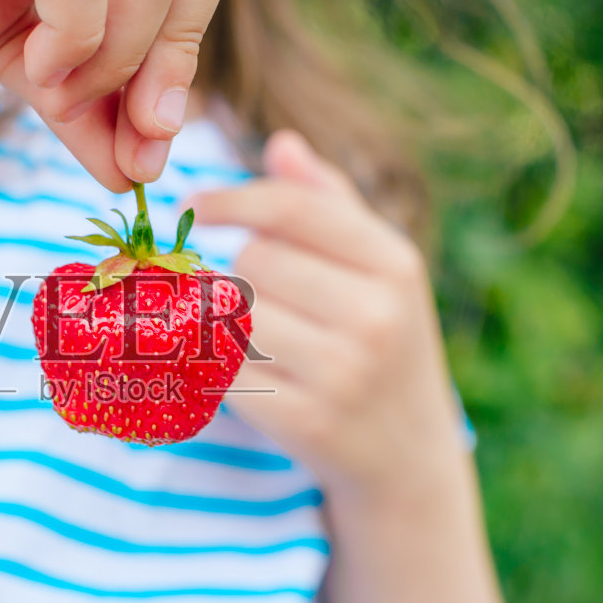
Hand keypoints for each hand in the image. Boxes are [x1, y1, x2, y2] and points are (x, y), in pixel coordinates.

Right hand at [0, 0, 240, 190]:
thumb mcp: (17, 56)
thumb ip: (83, 105)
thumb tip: (140, 174)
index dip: (191, 43)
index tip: (146, 126)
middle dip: (170, 55)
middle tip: (118, 120)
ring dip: (116, 52)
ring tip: (53, 89)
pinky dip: (72, 34)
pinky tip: (31, 68)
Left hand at [187, 131, 470, 514]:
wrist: (409, 459)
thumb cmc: (385, 343)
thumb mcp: (381, 271)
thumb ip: (331, 203)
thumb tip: (281, 144)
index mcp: (395, 264)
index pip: (291, 208)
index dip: (231, 200)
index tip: (193, 205)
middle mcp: (376, 315)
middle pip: (254, 260)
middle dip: (242, 275)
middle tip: (265, 304)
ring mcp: (343, 373)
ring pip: (235, 314)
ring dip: (229, 322)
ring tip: (262, 340)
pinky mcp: (306, 422)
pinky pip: (228, 370)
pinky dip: (223, 368)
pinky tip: (252, 375)